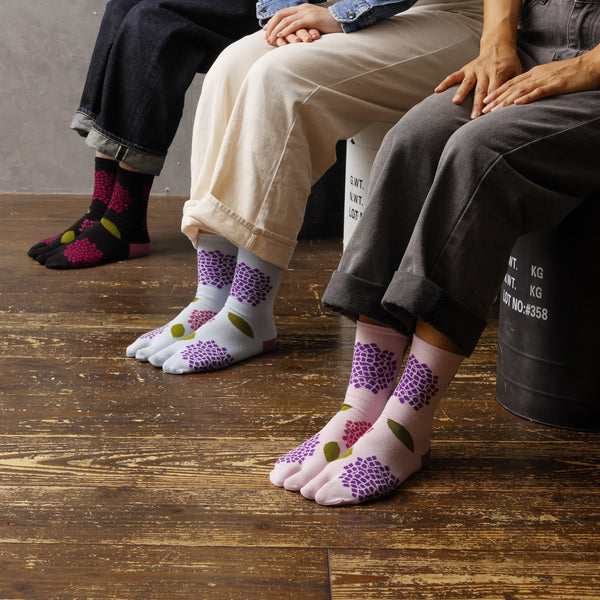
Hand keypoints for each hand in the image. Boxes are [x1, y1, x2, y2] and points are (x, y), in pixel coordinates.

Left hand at [264, 4, 341, 45]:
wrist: (342, 22)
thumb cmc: (328, 27)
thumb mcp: (313, 25)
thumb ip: (303, 27)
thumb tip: (295, 35)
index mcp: (301, 9)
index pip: (282, 13)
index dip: (272, 22)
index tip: (266, 31)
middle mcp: (302, 9)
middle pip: (281, 15)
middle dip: (271, 26)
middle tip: (265, 37)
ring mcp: (306, 13)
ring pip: (286, 20)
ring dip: (276, 30)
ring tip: (270, 39)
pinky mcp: (311, 19)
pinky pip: (295, 24)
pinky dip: (286, 30)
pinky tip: (280, 36)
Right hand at [435, 43, 521, 117]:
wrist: (499, 46)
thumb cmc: (509, 63)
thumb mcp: (517, 72)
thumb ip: (512, 86)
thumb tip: (513, 103)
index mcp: (499, 72)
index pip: (495, 91)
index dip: (492, 102)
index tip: (489, 115)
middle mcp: (485, 71)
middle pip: (480, 90)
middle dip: (477, 104)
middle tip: (474, 117)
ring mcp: (474, 70)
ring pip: (467, 83)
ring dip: (461, 93)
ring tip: (455, 102)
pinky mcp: (465, 69)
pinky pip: (454, 76)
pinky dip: (445, 83)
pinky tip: (437, 91)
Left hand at [483, 52, 599, 111]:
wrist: (592, 65)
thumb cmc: (572, 73)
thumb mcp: (550, 77)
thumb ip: (537, 85)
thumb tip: (525, 96)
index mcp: (535, 73)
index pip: (511, 83)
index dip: (497, 92)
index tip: (485, 100)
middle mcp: (537, 75)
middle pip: (512, 87)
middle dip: (496, 99)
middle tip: (483, 109)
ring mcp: (546, 79)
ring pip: (521, 90)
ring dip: (506, 101)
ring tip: (494, 110)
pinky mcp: (556, 85)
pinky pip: (539, 91)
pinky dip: (527, 98)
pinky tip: (516, 104)